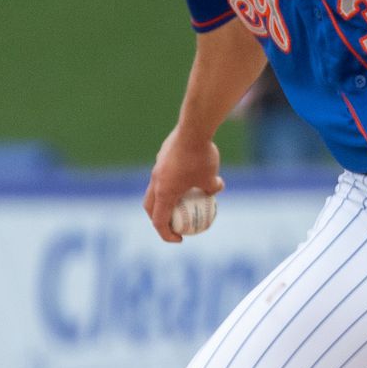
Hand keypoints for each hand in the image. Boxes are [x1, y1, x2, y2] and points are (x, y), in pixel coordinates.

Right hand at [143, 127, 224, 242]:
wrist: (193, 128)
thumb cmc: (201, 157)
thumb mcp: (211, 177)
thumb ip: (212, 187)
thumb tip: (216, 190)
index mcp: (164, 193)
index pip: (159, 221)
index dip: (167, 234)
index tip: (179, 238)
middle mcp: (156, 181)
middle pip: (150, 207)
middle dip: (158, 219)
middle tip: (172, 224)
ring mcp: (157, 167)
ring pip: (156, 188)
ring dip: (164, 197)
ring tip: (180, 200)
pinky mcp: (162, 155)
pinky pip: (164, 173)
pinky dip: (172, 179)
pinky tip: (188, 173)